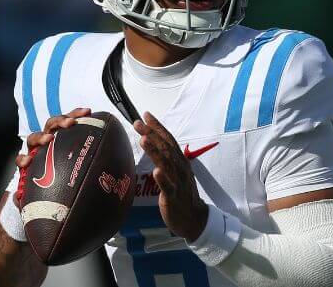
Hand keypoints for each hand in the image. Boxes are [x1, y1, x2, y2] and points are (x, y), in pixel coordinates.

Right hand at [13, 107, 91, 206]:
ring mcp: (34, 154)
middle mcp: (47, 144)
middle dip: (60, 120)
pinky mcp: (25, 169)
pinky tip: (28, 162)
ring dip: (41, 136)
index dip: (76, 113)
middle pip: (51, 125)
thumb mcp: (86, 173)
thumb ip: (100, 169)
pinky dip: (22, 159)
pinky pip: (20, 161)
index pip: (68, 121)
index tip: (88, 111)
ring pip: (33, 138)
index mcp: (62, 139)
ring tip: (49, 139)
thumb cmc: (70, 183)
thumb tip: (128, 176)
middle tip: (70, 123)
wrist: (49, 203)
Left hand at [134, 112, 207, 241]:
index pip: (168, 139)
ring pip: (166, 164)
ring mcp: (178, 182)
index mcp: (180, 161)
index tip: (145, 115)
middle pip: (166, 147)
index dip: (157, 127)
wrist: (194, 218)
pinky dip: (163, 179)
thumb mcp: (176, 172)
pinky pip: (168, 187)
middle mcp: (180, 168)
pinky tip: (156, 172)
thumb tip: (154, 142)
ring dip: (155, 151)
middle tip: (138, 123)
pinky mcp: (174, 197)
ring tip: (144, 139)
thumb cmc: (182, 193)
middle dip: (152, 134)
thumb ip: (167, 158)